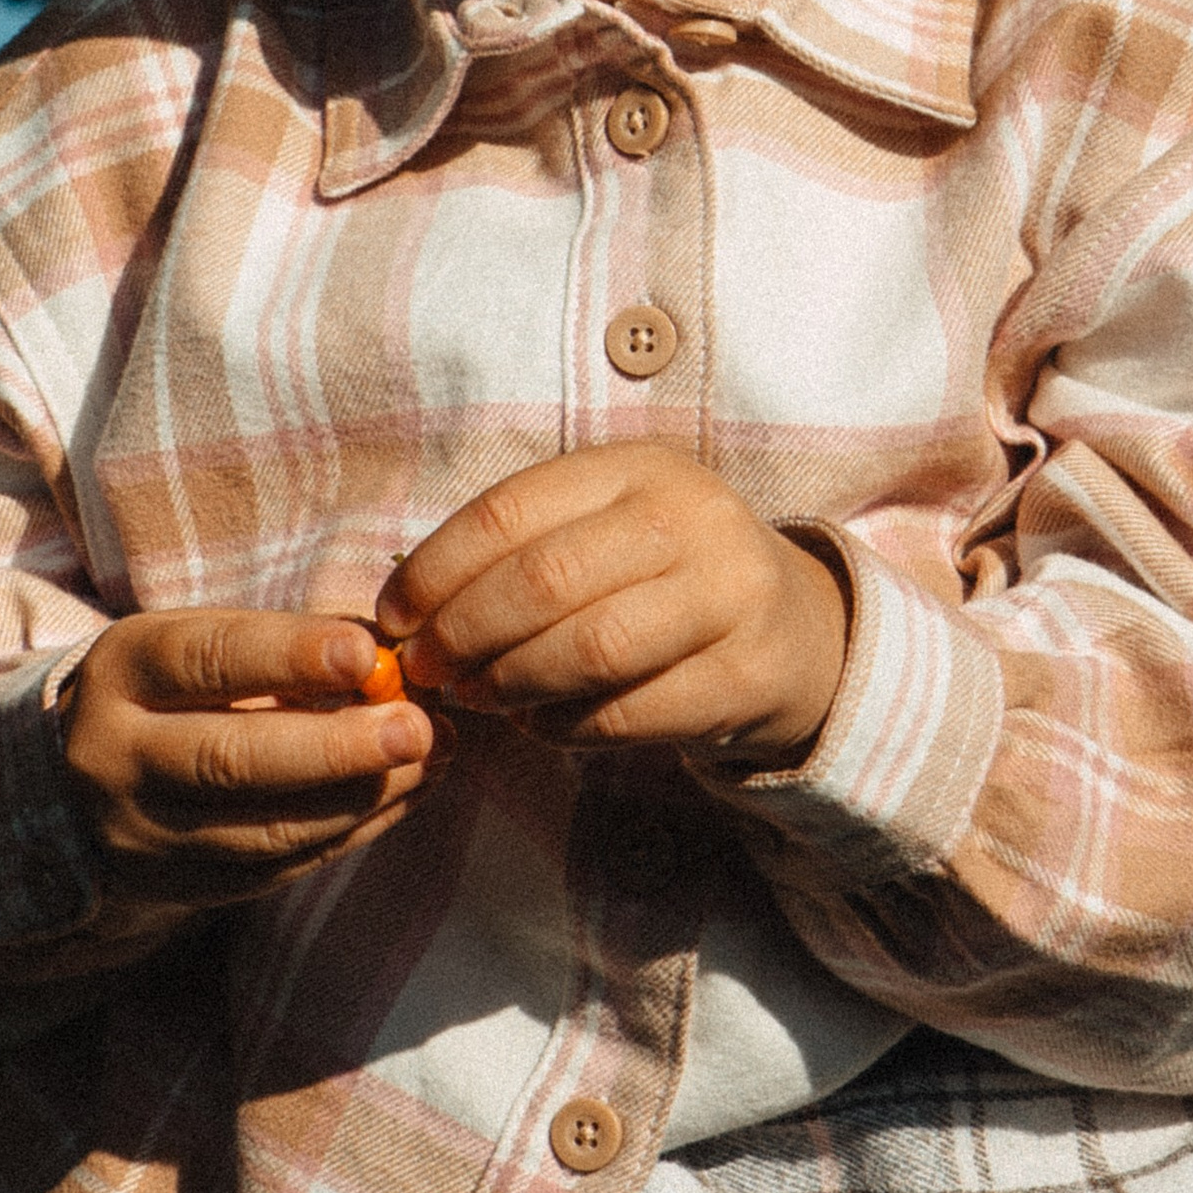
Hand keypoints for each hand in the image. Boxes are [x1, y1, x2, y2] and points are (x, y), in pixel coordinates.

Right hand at [61, 610, 442, 907]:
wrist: (75, 785)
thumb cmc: (167, 689)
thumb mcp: (194, 641)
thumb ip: (282, 643)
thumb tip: (390, 652)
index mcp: (123, 673)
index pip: (205, 662)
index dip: (287, 656)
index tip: (366, 654)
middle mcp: (120, 758)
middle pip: (231, 759)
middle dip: (336, 747)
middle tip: (418, 728)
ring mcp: (146, 835)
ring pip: (264, 830)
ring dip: (362, 796)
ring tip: (431, 757)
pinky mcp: (179, 887)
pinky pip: (278, 868)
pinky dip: (351, 832)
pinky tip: (404, 795)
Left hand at [377, 446, 847, 768]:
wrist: (797, 629)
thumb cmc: (664, 575)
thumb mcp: (604, 528)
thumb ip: (517, 552)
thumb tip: (402, 611)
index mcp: (638, 466)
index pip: (509, 510)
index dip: (435, 569)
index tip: (394, 617)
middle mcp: (692, 517)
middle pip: (545, 580)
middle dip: (465, 634)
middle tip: (428, 671)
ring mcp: (731, 596)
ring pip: (589, 649)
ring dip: (512, 684)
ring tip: (478, 699)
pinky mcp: (748, 676)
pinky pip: (631, 713)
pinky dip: (566, 727)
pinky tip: (540, 724)